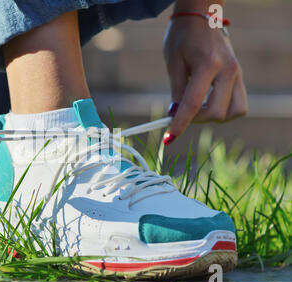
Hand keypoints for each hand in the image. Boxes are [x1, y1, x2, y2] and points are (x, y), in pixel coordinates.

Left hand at [162, 15, 247, 143]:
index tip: (169, 137)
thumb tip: (176, 116)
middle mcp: (228, 70)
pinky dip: (223, 110)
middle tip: (180, 112)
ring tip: (196, 108)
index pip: (193, 103)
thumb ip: (176, 91)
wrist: (201, 16)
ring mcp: (238, 73)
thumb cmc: (182, 36)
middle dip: (196, 119)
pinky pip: (238, 104)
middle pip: (217, 112)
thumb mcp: (173, 62)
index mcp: (208, 64)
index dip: (180, 123)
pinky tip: (208, 103)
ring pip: (235, 112)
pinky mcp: (240, 76)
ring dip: (214, 117)